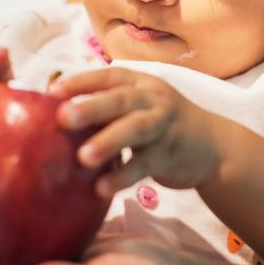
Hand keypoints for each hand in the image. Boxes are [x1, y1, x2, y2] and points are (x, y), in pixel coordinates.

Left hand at [50, 68, 227, 194]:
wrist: (213, 146)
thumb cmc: (160, 125)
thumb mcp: (138, 106)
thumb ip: (106, 108)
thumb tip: (51, 115)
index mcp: (140, 83)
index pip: (108, 77)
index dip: (81, 82)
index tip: (51, 91)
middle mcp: (153, 99)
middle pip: (122, 99)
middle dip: (92, 107)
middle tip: (63, 117)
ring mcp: (164, 126)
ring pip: (136, 129)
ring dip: (109, 142)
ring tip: (83, 158)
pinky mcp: (170, 154)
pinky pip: (145, 164)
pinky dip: (123, 176)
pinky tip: (102, 188)